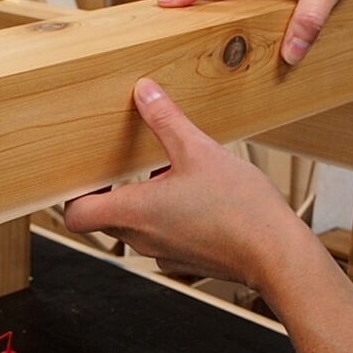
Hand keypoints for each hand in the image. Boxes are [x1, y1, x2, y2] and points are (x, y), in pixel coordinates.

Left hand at [64, 78, 307, 289]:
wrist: (278, 254)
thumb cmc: (241, 210)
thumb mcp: (199, 150)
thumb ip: (166, 120)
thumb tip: (144, 92)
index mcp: (134, 212)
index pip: (76, 215)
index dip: (74, 193)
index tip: (88, 172)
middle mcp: (141, 239)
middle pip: (105, 217)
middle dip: (113, 189)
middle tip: (127, 163)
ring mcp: (163, 253)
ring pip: (136, 225)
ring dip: (144, 201)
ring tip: (169, 174)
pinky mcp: (186, 260)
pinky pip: (163, 236)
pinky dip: (169, 217)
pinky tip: (196, 197)